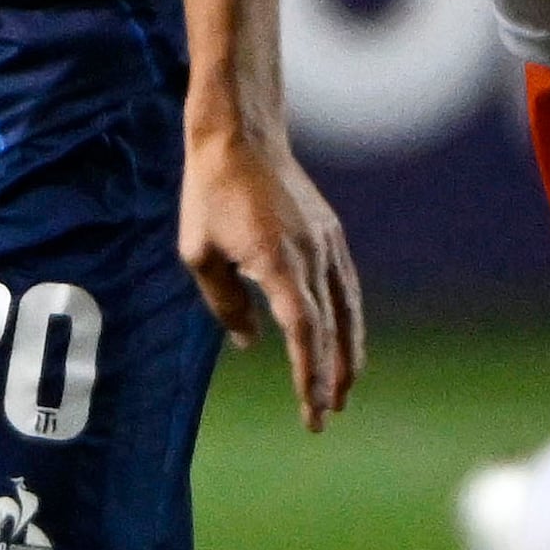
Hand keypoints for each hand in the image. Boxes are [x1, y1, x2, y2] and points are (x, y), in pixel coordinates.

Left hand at [180, 116, 364, 430]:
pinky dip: (349, 318)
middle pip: (330, 327)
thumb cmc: (210, 192)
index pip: (303, 330)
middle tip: (327, 413)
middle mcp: (311, 254)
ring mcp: (326, 242)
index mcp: (277, 260)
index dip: (308, 373)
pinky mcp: (330, 232)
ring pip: (347, 308)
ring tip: (346, 388)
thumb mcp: (199, 252)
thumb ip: (224, 302)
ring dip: (348, 351)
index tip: (311, 409)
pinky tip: (346, 339)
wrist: (241, 135)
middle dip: (331, 375)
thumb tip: (247, 342)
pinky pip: (347, 285)